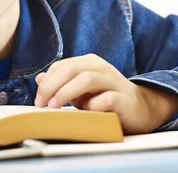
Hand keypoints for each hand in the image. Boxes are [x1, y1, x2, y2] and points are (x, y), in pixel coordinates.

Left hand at [34, 54, 177, 133]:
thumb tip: (39, 78)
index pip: (60, 66)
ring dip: (66, 93)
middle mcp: (100, 67)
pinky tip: (87, 113)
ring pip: (86, 78)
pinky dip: (92, 106)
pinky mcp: (123, 97)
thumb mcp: (80, 91)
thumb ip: (61, 83)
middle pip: (70, 69)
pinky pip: (105, 99)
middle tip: (41, 104)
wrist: (140, 108)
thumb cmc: (105, 99)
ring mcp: (113, 80)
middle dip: (51, 86)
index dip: (46, 83)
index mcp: (88, 62)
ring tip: (55, 107)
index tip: (38, 101)